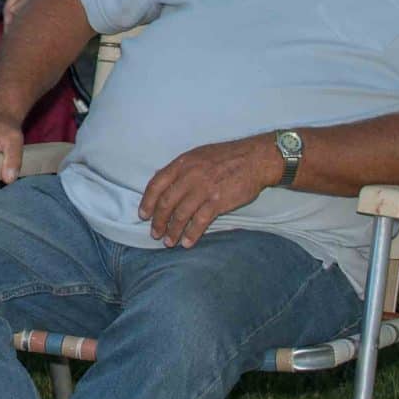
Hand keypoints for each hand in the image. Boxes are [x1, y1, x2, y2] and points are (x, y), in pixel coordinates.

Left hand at [139, 135, 278, 246]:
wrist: (255, 159)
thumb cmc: (226, 157)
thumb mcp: (197, 156)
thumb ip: (181, 170)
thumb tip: (163, 184)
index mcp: (182, 164)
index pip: (156, 184)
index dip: (147, 202)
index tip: (143, 215)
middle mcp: (189, 176)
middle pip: (166, 202)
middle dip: (158, 221)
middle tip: (155, 234)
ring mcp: (203, 189)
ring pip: (180, 215)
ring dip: (172, 231)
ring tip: (169, 242)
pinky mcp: (218, 201)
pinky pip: (200, 221)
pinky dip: (192, 234)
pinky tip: (187, 243)